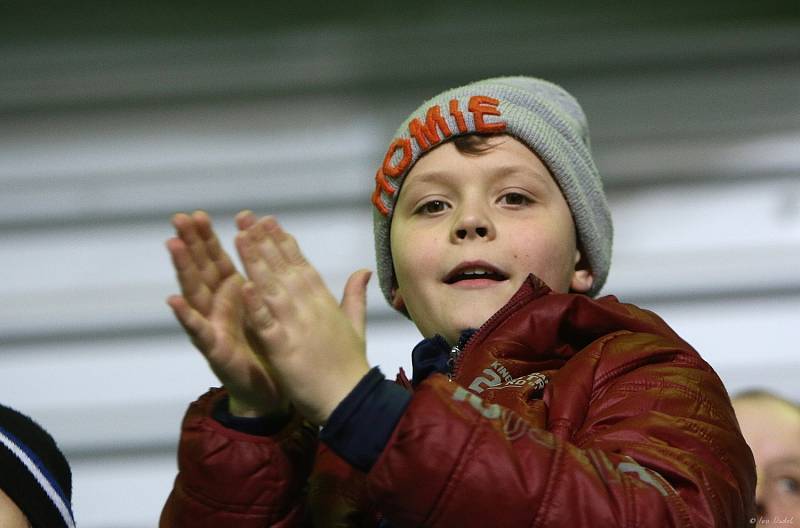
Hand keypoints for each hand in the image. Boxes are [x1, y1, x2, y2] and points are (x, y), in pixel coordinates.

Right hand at [166, 210, 287, 417]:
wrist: (270, 390)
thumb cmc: (267, 346)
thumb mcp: (266, 306)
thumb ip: (262, 278)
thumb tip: (264, 248)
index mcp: (233, 294)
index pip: (217, 259)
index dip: (207, 238)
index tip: (198, 214)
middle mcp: (217, 307)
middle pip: (201, 270)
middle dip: (190, 244)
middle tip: (178, 218)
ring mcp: (212, 327)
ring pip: (195, 293)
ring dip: (184, 269)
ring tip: (173, 245)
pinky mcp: (214, 350)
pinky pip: (199, 331)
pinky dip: (187, 316)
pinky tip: (174, 300)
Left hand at [235, 216, 371, 425]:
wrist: (351, 399)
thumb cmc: (350, 365)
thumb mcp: (355, 325)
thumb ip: (355, 295)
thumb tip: (363, 270)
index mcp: (324, 302)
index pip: (301, 265)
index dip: (284, 243)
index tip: (269, 221)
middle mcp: (311, 308)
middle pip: (284, 269)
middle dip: (264, 242)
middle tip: (247, 218)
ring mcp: (297, 326)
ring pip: (272, 288)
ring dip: (255, 262)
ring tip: (240, 237)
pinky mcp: (284, 348)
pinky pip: (266, 323)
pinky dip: (255, 305)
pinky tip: (243, 286)